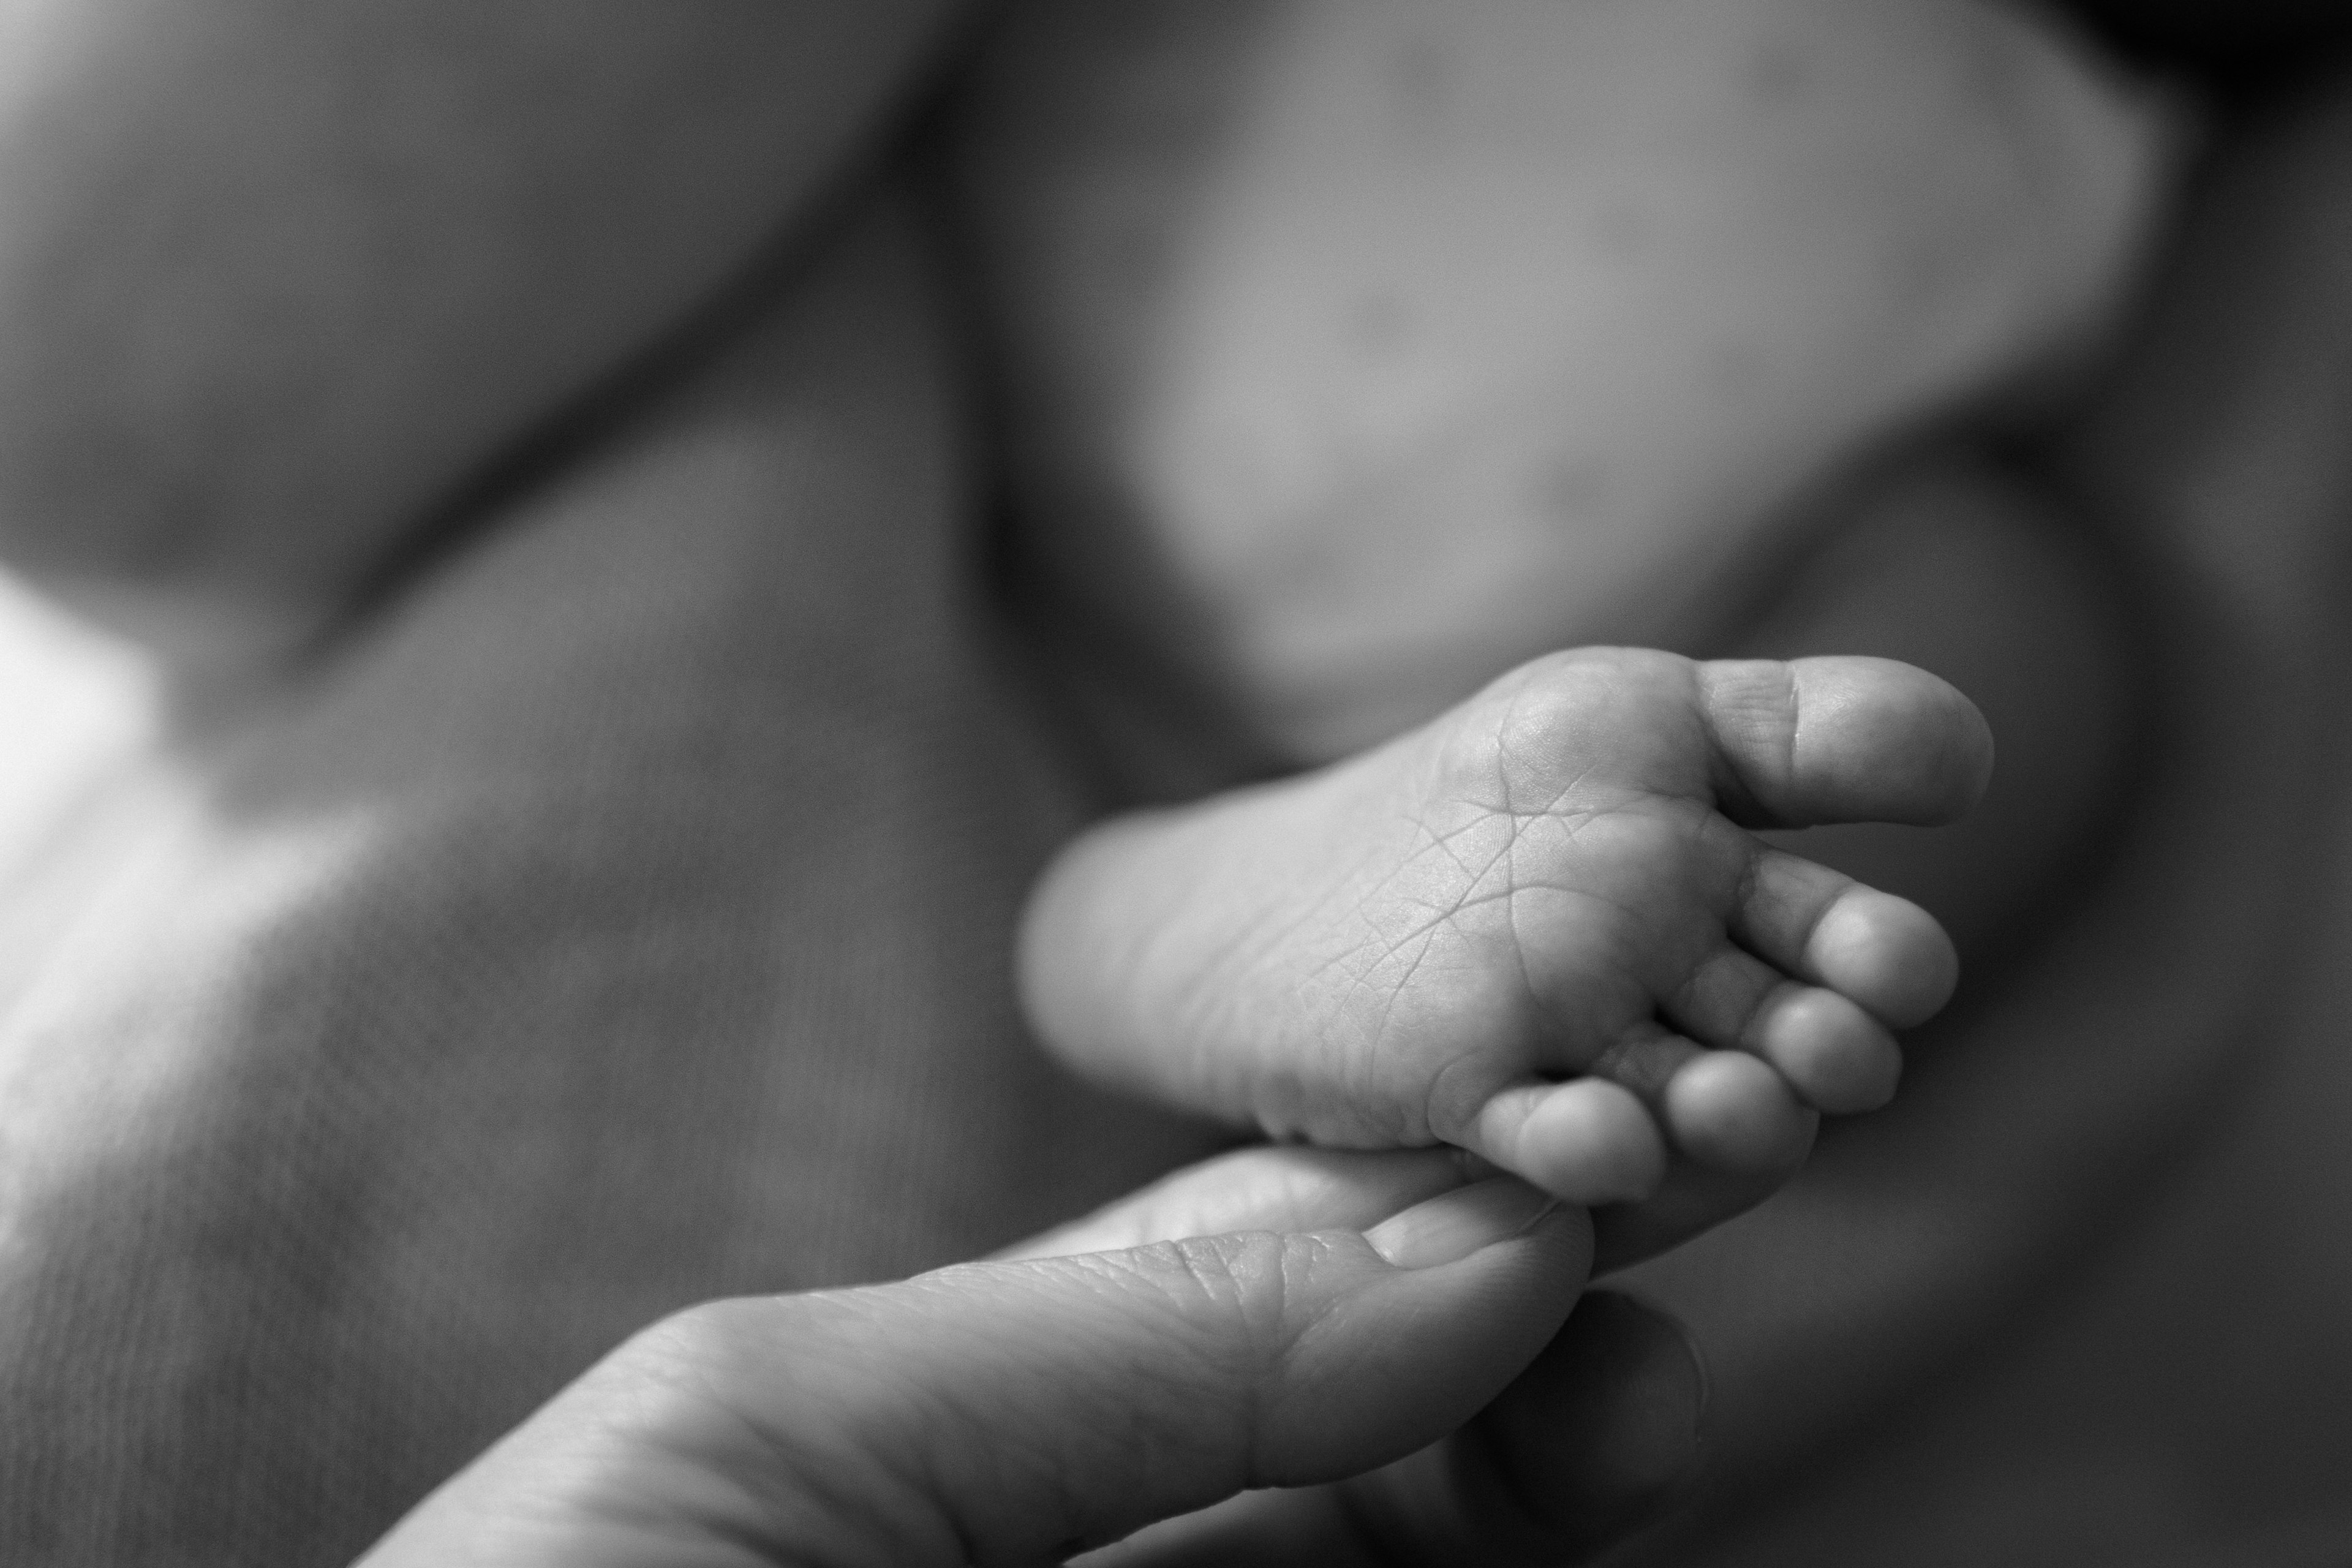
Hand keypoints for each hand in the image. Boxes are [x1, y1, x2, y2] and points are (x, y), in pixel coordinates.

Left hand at [359, 1148, 1605, 1565]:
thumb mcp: (762, 1441)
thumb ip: (1118, 1339)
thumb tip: (1471, 1237)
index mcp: (952, 1455)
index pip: (1244, 1305)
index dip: (1424, 1230)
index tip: (1590, 1170)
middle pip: (1361, 1472)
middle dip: (1525, 1383)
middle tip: (1648, 1334)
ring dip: (1531, 1505)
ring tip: (1635, 1425)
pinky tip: (1552, 1519)